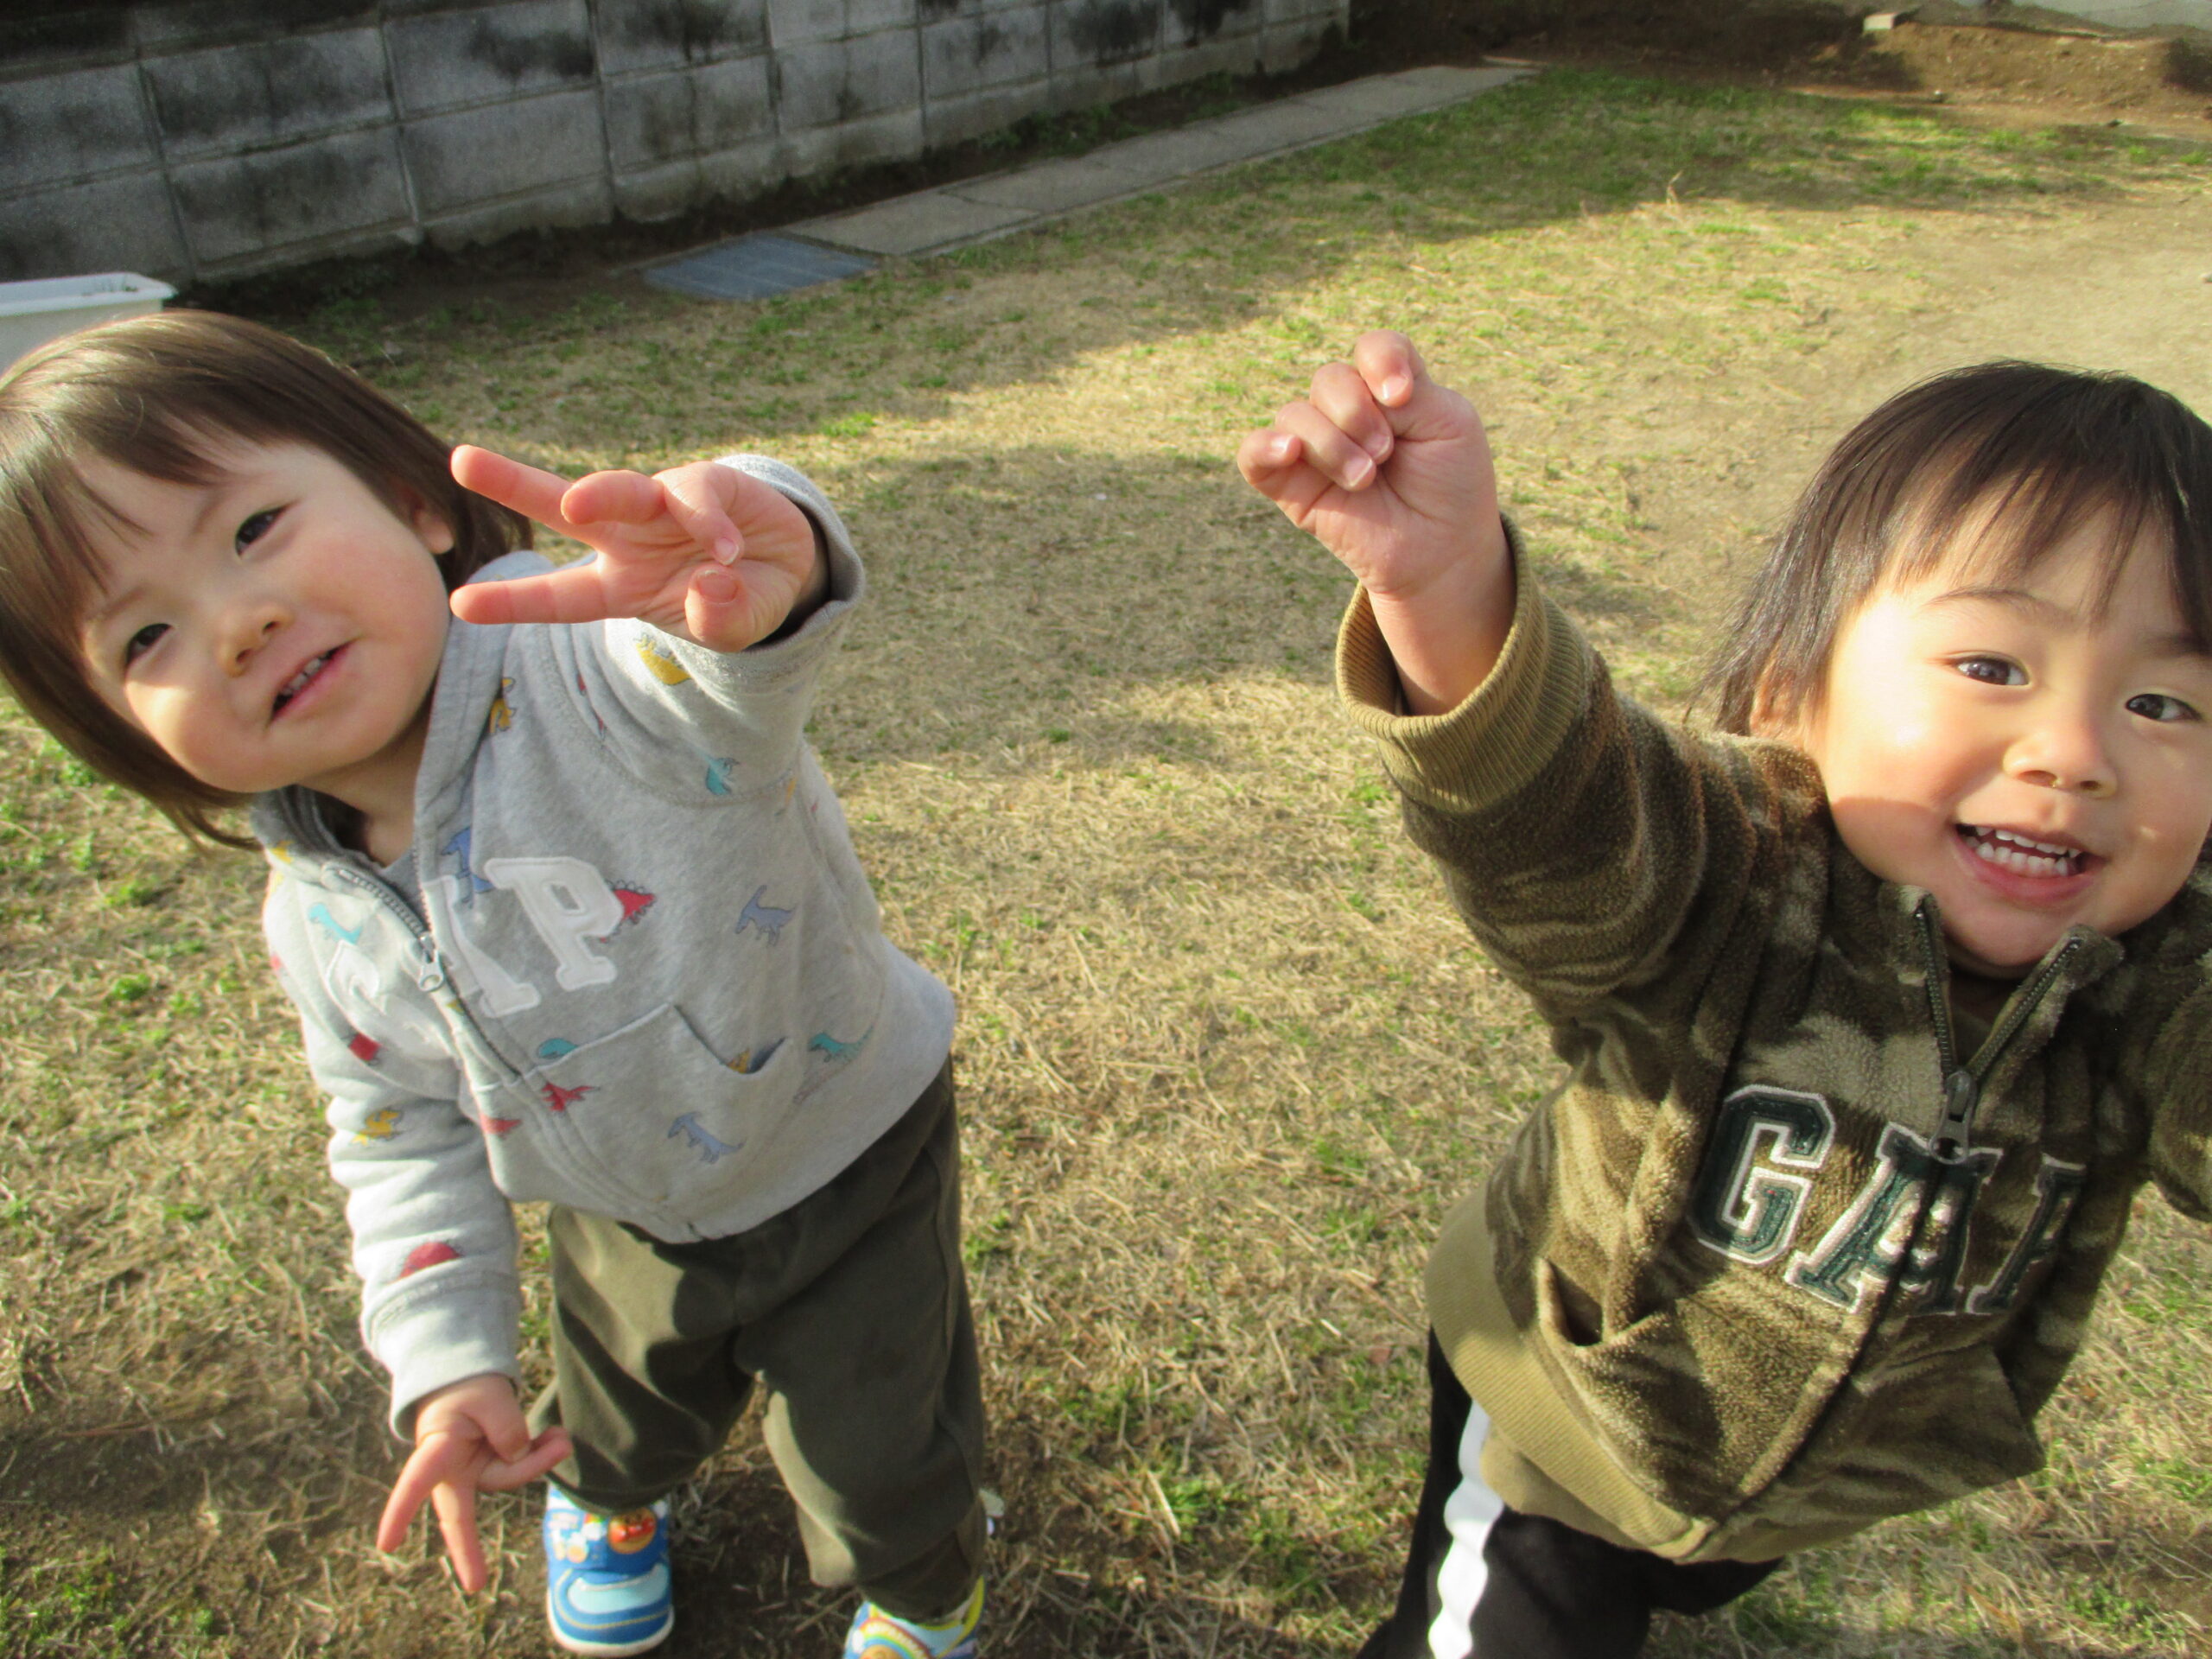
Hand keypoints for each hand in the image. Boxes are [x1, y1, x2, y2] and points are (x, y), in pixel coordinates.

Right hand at [377, 1373, 571, 1593]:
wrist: (466, 1381)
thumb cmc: (466, 1388)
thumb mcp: (488, 1396)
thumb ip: (505, 1426)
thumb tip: (520, 1457)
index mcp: (436, 1451)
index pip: (416, 1481)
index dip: (401, 1511)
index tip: (386, 1544)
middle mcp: (452, 1470)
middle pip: (461, 1512)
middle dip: (467, 1550)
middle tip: (476, 1585)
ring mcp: (475, 1473)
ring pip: (511, 1476)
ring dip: (541, 1458)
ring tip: (560, 1436)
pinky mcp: (495, 1468)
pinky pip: (523, 1466)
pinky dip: (543, 1452)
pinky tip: (556, 1437)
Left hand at [446, 447, 827, 650]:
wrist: (791, 569)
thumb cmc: (740, 601)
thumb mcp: (731, 630)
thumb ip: (718, 621)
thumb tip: (709, 583)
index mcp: (619, 586)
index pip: (559, 595)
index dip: (512, 599)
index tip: (458, 604)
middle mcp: (628, 539)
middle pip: (563, 507)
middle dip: (512, 483)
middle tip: (462, 461)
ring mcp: (663, 506)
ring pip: (621, 488)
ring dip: (596, 491)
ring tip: (575, 504)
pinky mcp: (706, 483)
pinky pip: (698, 497)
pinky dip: (709, 523)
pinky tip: (728, 549)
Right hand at [1238, 332, 1512, 713]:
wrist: (1441, 552)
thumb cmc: (1449, 483)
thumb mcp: (1448, 423)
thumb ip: (1408, 387)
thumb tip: (1356, 386)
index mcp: (1385, 387)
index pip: (1371, 349)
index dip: (1382, 363)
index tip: (1403, 398)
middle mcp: (1345, 410)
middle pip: (1330, 378)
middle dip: (1359, 414)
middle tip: (1386, 454)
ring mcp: (1314, 446)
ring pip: (1295, 414)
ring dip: (1333, 444)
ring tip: (1365, 478)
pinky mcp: (1289, 485)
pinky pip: (1253, 453)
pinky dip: (1265, 446)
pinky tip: (1290, 452)